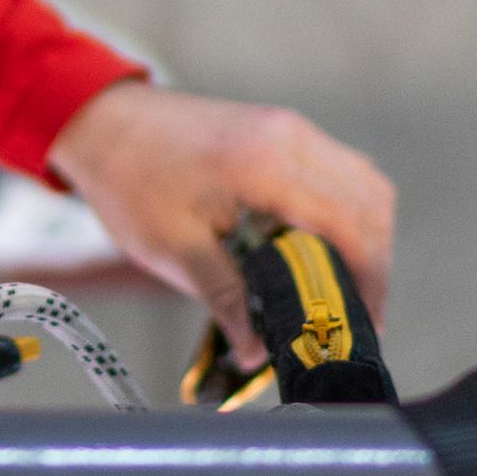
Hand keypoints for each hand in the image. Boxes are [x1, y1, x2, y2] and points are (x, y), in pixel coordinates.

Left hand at [47, 82, 395, 366]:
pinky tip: (321, 250)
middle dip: (374, 263)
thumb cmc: (129, 180)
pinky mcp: (282, 132)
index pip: (350, 225)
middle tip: (357, 315)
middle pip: (371, 203)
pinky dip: (346, 212)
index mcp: (267, 165)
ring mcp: (290, 129)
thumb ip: (225, 300)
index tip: (364, 324)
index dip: (369, 279)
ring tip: (344, 288)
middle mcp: (291, 138)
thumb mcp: (173, 250)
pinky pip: (339, 170)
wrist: (102, 122)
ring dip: (366, 236)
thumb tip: (255, 353)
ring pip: (363, 183)